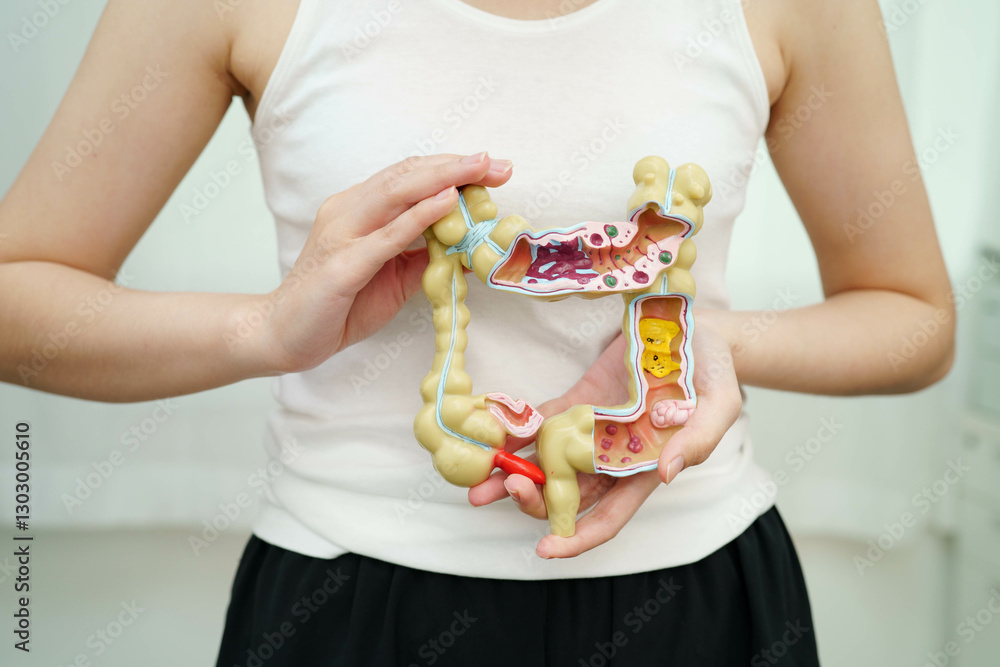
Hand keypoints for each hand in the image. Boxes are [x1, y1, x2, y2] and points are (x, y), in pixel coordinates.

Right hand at [256, 153, 513, 372]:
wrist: (282, 335)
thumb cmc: (338, 306)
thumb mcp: (394, 278)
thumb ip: (424, 256)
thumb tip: (468, 247)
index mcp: (359, 209)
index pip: (409, 177)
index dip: (451, 168)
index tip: (492, 167)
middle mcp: (348, 212)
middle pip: (406, 175)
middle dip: (456, 166)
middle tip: (499, 164)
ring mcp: (342, 235)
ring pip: (396, 193)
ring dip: (443, 179)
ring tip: (480, 170)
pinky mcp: (342, 265)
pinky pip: (385, 236)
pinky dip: (418, 217)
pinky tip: (446, 204)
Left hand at [469, 308, 742, 557]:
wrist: (699, 330)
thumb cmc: (716, 372)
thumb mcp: (721, 404)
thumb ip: (699, 439)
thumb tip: (670, 473)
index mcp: (645, 469)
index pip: (608, 518)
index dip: (577, 538)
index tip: (546, 549)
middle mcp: (612, 458)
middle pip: (566, 496)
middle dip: (533, 500)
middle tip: (506, 485)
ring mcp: (590, 431)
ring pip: (545, 465)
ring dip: (512, 472)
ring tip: (477, 480)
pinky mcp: (578, 403)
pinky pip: (541, 424)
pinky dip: (517, 432)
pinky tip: (491, 434)